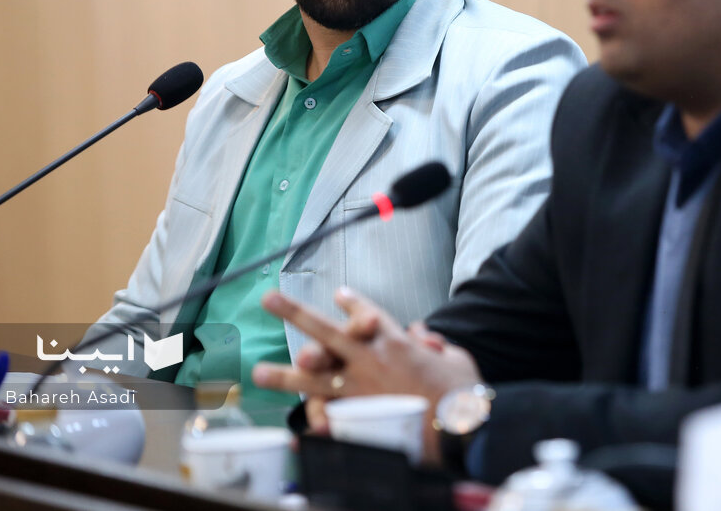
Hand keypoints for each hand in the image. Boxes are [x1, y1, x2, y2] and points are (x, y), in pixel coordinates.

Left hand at [252, 287, 482, 462]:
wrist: (461, 423)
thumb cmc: (462, 389)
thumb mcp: (453, 356)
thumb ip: (434, 344)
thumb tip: (423, 335)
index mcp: (395, 341)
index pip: (367, 314)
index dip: (352, 304)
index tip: (339, 295)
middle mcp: (370, 359)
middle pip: (325, 331)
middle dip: (295, 313)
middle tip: (270, 299)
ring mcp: (360, 389)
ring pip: (313, 377)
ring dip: (284, 373)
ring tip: (258, 371)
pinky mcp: (359, 418)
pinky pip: (328, 417)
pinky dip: (313, 421)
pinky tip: (297, 425)